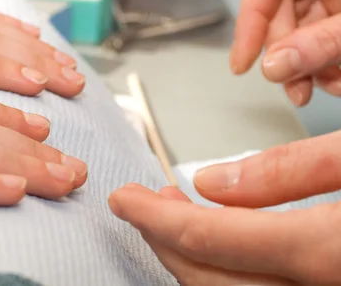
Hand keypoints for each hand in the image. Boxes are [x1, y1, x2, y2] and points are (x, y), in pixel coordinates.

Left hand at [109, 134, 340, 284]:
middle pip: (214, 280)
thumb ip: (294, 169)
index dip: (156, 218)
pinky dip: (230, 269)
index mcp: (331, 253)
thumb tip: (211, 182)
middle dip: (165, 242)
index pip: (213, 239)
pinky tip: (226, 239)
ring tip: (177, 213)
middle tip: (140, 206)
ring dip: (195, 257)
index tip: (124, 199)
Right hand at [231, 0, 340, 106]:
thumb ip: (329, 37)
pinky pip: (330, 20)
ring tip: (324, 84)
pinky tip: (338, 72)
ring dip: (310, 56)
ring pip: (306, 13)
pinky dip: (331, 51)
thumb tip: (279, 65)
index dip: (252, 16)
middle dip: (288, 47)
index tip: (246, 61)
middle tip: (292, 85)